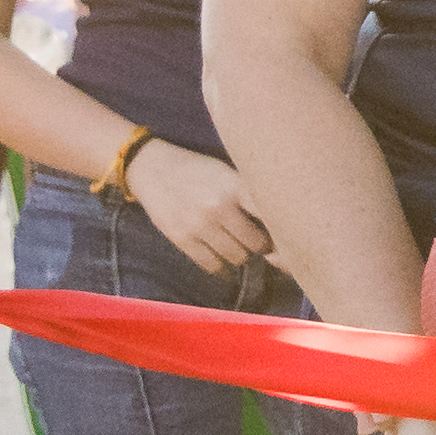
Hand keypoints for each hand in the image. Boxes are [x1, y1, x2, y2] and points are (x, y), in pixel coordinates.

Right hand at [120, 135, 272, 269]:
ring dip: (241, 255)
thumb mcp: (226, 172)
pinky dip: (221, 266)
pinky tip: (221, 257)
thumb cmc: (197, 170)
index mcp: (235, 186)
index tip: (282, 231)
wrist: (152, 168)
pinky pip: (212, 265)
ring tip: (237, 246)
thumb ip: (248, 194)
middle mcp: (219, 207)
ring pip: (237, 258)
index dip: (280, 229)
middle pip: (256, 244)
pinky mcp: (182, 239)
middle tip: (257, 241)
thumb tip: (277, 220)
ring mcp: (200, 225)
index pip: (269, 216)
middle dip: (260, 245)